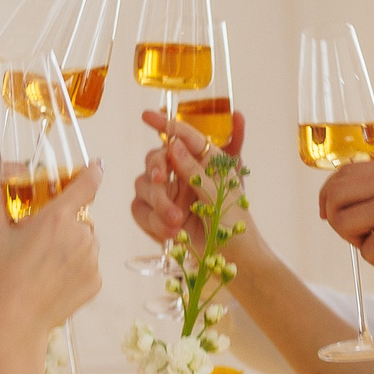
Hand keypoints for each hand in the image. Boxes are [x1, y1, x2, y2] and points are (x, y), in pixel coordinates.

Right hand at [0, 164, 102, 337]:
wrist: (14, 322)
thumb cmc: (0, 276)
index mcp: (57, 218)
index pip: (86, 184)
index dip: (92, 172)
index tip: (95, 166)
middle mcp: (81, 235)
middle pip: (80, 217)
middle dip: (65, 222)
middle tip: (40, 240)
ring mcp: (91, 260)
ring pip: (87, 241)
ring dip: (72, 245)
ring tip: (44, 263)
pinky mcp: (96, 281)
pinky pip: (89, 264)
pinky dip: (76, 267)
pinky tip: (53, 278)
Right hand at [131, 111, 247, 243]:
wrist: (232, 257)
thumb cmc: (233, 222)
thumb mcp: (218, 192)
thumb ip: (195, 169)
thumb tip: (174, 145)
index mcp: (204, 161)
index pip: (182, 136)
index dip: (164, 124)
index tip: (147, 116)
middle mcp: (182, 174)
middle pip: (155, 159)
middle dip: (156, 169)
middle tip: (162, 181)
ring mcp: (168, 194)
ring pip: (144, 186)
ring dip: (158, 204)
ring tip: (176, 222)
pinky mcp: (157, 216)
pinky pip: (140, 210)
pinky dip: (152, 221)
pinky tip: (170, 233)